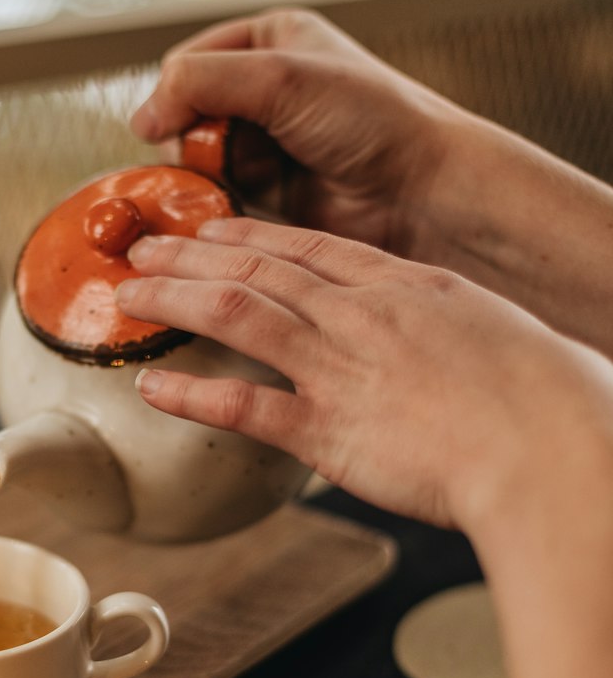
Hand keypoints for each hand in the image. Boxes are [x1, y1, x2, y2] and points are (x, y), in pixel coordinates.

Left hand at [116, 216, 612, 536]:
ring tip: (129, 294)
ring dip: (174, 300)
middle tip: (145, 250)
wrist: (549, 447)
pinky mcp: (328, 430)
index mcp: (405, 287)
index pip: (310, 248)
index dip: (249, 236)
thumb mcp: (495, 336)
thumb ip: (447, 333)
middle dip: (192, 256)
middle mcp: (362, 315)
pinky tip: (152, 387)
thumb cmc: (545, 398)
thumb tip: (437, 343)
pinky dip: (191, 394)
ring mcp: (340, 368)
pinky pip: (243, 405)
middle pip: (258, 270)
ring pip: (236, 313)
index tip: (212, 230)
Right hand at [133, 8, 612, 362]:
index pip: (189, 64)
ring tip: (213, 195)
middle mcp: (267, 91)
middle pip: (187, 118)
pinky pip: (218, 202)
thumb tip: (140, 119)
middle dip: (187, 145)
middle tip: (204, 166)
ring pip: (198, 163)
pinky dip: (210, 211)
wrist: (425, 192)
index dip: (175, 96)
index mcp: (272, 41)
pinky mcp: (273, 198)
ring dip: (196, 182)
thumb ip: (201, 82)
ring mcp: (270, 147)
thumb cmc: (371, 121)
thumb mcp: (280, 77)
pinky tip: (218, 220)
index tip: (171, 128)